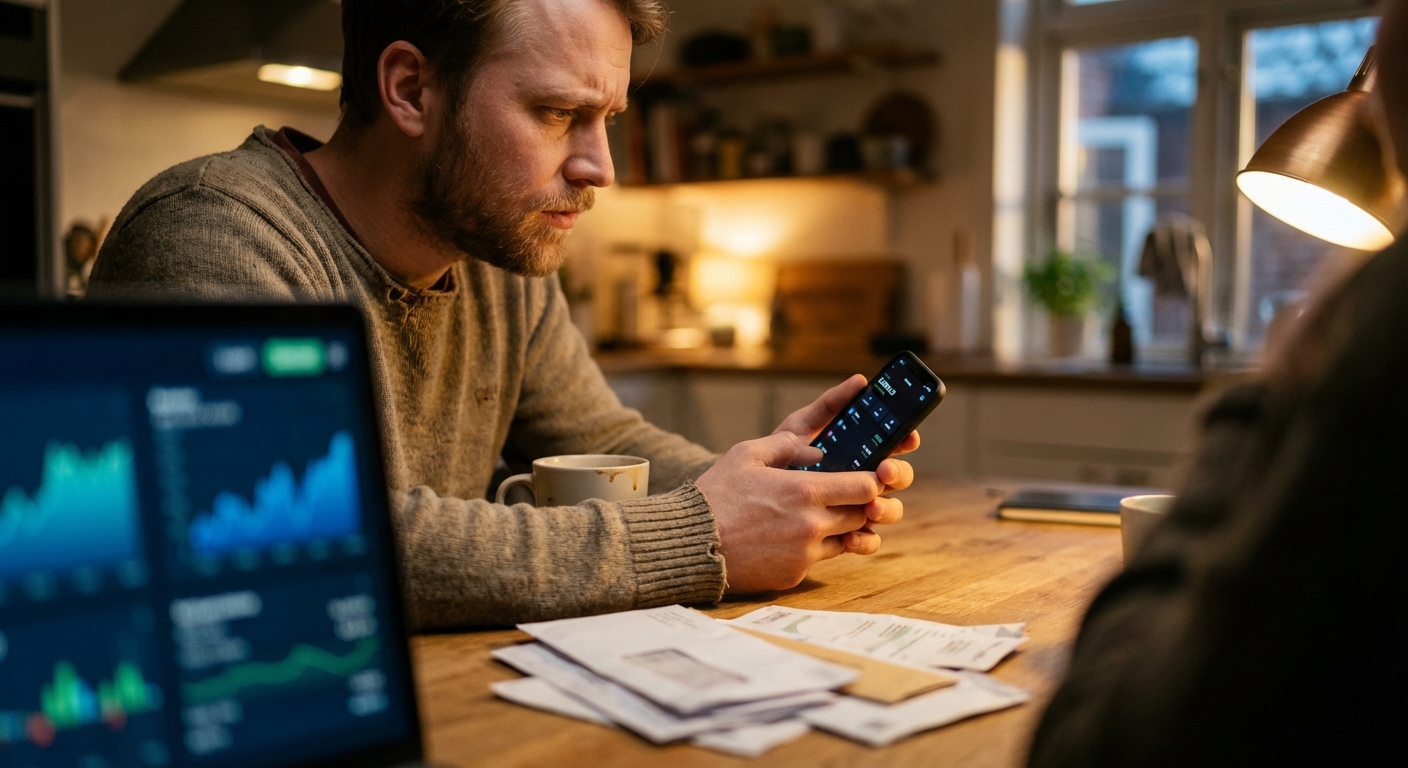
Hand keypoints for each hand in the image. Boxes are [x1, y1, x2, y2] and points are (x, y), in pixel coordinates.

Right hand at [695, 375, 918, 592]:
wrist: (692, 546)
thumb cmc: (716, 496)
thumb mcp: (745, 455)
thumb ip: (785, 445)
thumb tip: (817, 450)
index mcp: (805, 491)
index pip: (866, 487)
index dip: (871, 481)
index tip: (864, 477)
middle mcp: (812, 525)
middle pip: (862, 515)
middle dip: (856, 505)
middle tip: (839, 496)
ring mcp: (806, 554)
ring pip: (845, 539)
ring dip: (837, 528)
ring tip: (809, 516)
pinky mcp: (795, 575)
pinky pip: (819, 559)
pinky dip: (812, 549)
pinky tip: (786, 538)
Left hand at [773, 375, 917, 555]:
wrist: (746, 496)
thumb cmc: (778, 456)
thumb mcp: (800, 427)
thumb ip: (829, 405)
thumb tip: (860, 381)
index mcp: (860, 452)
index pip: (894, 444)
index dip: (906, 439)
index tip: (907, 436)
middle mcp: (864, 481)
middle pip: (897, 477)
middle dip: (898, 474)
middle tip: (884, 471)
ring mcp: (857, 508)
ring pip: (888, 510)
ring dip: (887, 509)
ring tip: (871, 507)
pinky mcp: (844, 534)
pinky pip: (867, 540)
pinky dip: (865, 540)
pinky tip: (852, 537)